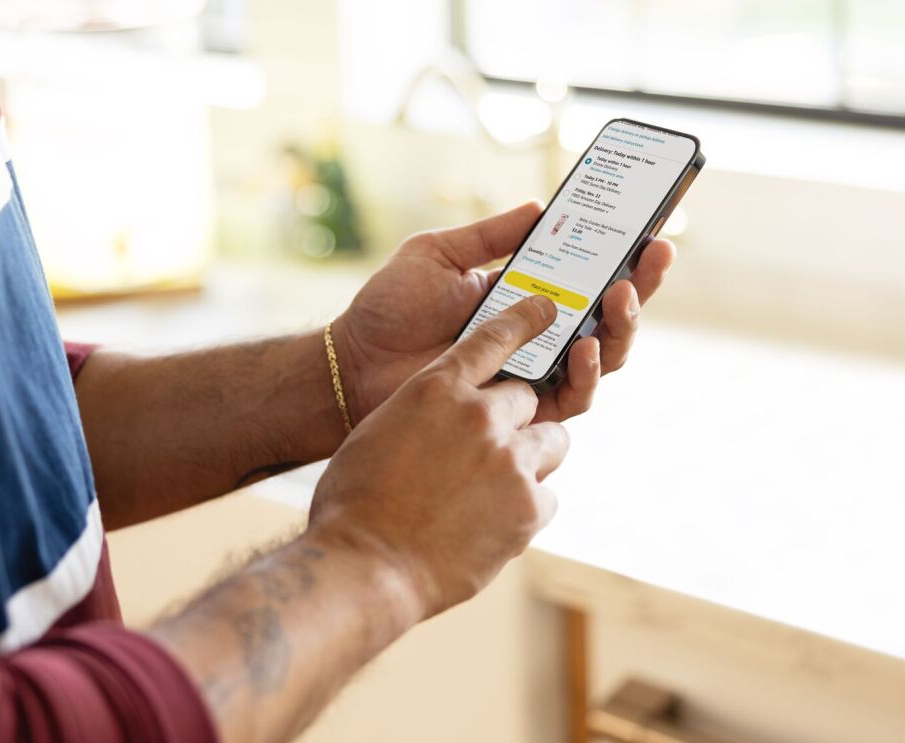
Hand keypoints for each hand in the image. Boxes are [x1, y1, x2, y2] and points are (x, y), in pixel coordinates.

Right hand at [309, 296, 568, 617]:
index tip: (545, 310)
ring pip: (551, 442)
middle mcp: (480, 416)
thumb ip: (420, 417)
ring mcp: (510, 461)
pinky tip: (490, 527)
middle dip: (515, 419)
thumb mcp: (378, 436)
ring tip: (496, 489)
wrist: (365, 567)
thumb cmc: (353, 503)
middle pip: (527, 397)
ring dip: (530, 459)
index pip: (492, 339)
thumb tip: (443, 424)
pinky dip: (526, 509)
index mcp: (435, 389)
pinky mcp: (528, 508)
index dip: (522, 322)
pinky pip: (547, 496)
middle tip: (492, 448)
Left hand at [333, 202, 675, 422]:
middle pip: (609, 315)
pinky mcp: (522, 411)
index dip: (623, 253)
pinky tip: (586, 346)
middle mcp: (538, 336)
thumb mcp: (439, 255)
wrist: (354, 363)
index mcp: (524, 295)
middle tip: (654, 254)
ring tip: (619, 296)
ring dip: (622, 326)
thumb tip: (542, 206)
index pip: (587, 275)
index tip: (650, 225)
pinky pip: (571, 398)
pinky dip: (586, 373)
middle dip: (641, 285)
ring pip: (604, 357)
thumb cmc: (390, 310)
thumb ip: (490, 236)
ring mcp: (534, 373)